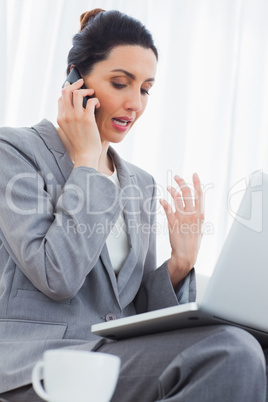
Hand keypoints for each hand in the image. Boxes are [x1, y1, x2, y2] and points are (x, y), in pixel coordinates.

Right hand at [57, 79, 100, 167]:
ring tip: (92, 93)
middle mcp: (66, 116)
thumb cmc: (81, 142)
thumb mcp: (70, 129)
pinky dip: (95, 99)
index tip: (74, 86)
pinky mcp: (87, 119)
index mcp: (60, 118)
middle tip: (83, 82)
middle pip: (66, 91)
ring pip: (77, 93)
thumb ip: (71, 117)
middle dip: (75, 84)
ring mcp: (76, 117)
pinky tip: (98, 104)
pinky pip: (90, 101)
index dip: (68, 90)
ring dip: (86, 90)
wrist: (86, 154)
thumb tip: (77, 104)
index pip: (61, 98)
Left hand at [160, 173, 203, 287]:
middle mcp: (192, 215)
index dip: (197, 183)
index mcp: (200, 214)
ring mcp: (182, 219)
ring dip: (172, 191)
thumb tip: (197, 206)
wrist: (186, 255)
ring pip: (177, 199)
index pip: (200, 195)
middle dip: (182, 183)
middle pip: (187, 193)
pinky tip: (162, 199)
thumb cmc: (193, 242)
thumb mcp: (200, 227)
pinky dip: (164, 203)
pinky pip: (168, 210)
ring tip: (169, 187)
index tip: (194, 174)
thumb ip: (198, 216)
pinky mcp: (173, 223)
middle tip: (177, 177)